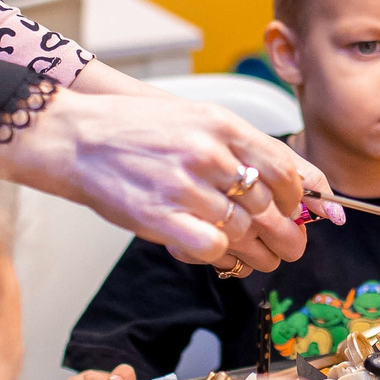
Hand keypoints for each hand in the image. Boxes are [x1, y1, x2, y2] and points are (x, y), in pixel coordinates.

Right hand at [0, 90, 323, 269]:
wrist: (77, 137)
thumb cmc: (137, 131)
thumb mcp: (198, 120)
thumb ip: (244, 149)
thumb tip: (298, 183)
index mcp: (222, 124)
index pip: (284, 167)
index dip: (301, 197)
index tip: (302, 213)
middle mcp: (208, 152)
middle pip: (269, 206)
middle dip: (286, 234)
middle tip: (289, 248)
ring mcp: (184, 186)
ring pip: (245, 231)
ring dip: (258, 252)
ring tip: (261, 259)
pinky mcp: (161, 217)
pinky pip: (212, 248)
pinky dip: (221, 256)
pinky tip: (218, 253)